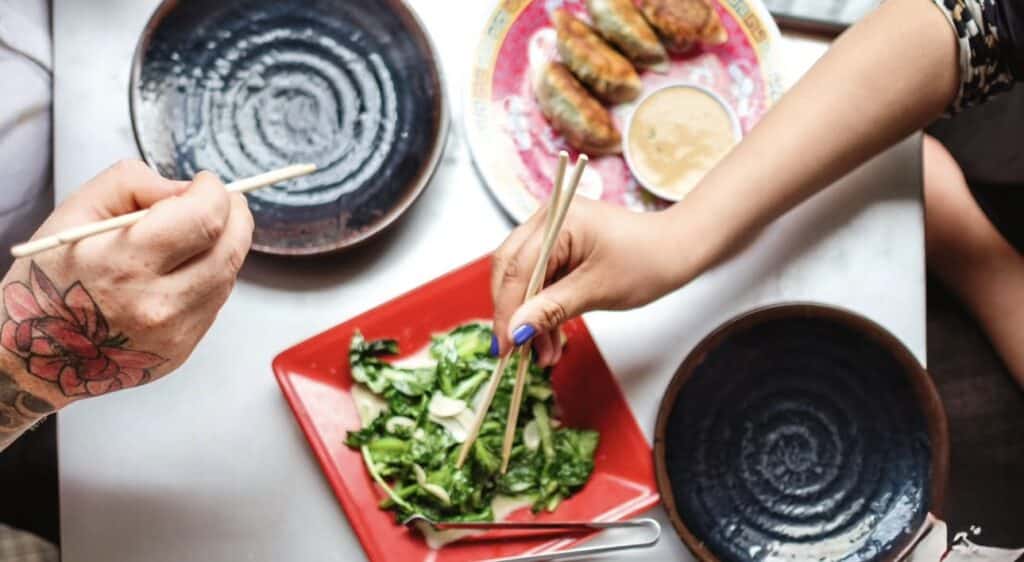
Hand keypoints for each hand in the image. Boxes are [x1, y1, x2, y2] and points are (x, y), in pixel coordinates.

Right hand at [0, 160, 252, 419]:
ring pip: (230, 274)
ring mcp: (174, 333)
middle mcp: (156, 304)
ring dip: (226, 245)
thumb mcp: (76, 210)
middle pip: (231, 248)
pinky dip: (212, 276)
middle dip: (234, 214)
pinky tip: (185, 268)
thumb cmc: (50, 278)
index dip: (215, 191)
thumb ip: (134, 183)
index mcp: (125, 264)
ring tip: (198, 233)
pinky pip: (217, 301)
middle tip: (222, 200)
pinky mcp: (183, 349)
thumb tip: (186, 188)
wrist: (37, 352)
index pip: (206, 218)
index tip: (204, 182)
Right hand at [491, 197, 696, 365]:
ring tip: (544, 354)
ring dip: (530, 318)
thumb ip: (551, 309)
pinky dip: (542, 310)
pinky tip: (549, 338)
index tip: (503, 346)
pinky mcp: (559, 248)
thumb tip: (515, 331)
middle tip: (517, 352)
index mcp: (558, 220)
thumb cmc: (647, 261)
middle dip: (515, 314)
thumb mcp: (597, 290)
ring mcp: (551, 232)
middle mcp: (548, 220)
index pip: (518, 268)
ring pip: (524, 280)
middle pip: (512, 270)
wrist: (676, 251)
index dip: (507, 310)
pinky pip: (539, 281)